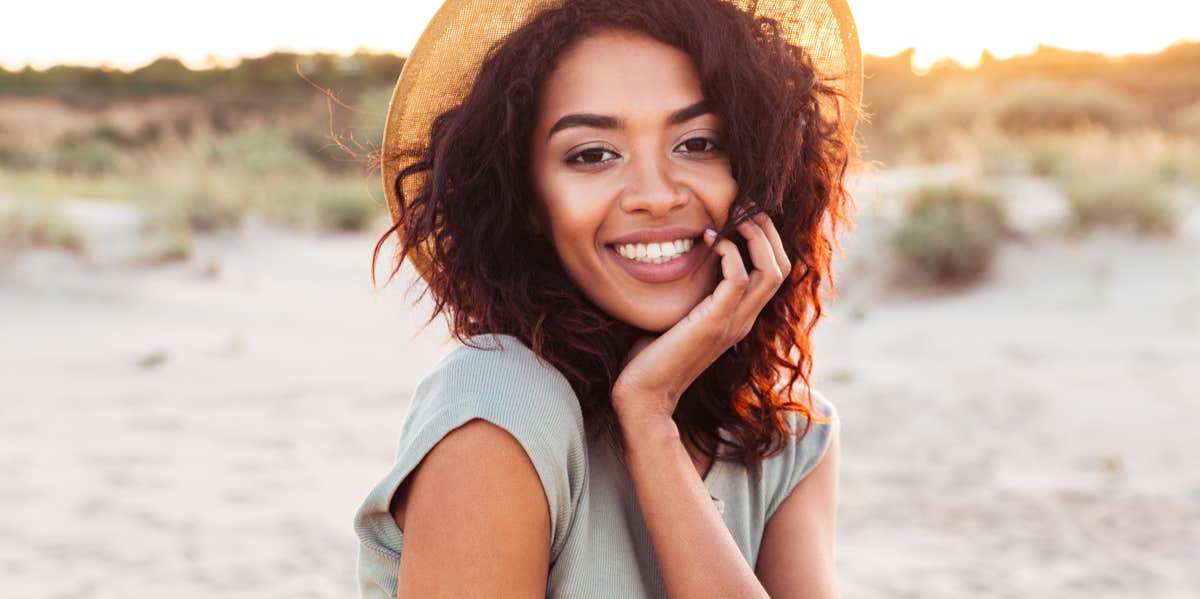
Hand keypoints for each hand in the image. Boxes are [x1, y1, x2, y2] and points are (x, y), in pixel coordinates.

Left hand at [611, 208, 792, 425]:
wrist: (643, 394)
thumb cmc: (652, 356)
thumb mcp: (679, 316)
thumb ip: (691, 292)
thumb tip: (681, 256)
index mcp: (740, 318)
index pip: (775, 273)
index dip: (766, 240)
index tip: (741, 215)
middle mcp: (744, 320)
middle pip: (783, 266)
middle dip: (767, 230)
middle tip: (743, 206)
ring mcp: (733, 323)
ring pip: (772, 271)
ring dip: (755, 236)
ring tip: (735, 216)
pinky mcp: (714, 324)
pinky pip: (739, 279)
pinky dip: (730, 254)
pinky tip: (709, 242)